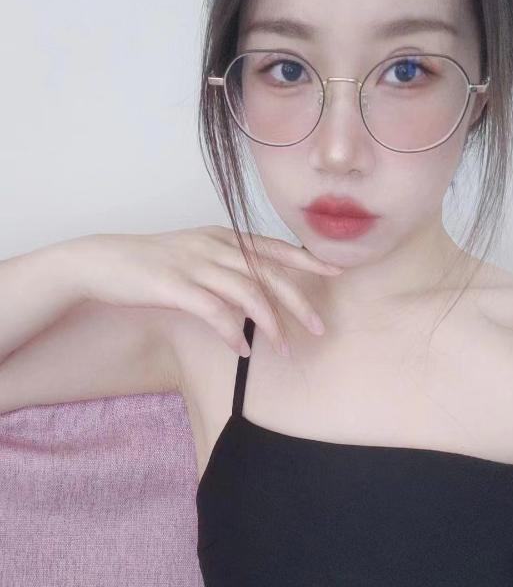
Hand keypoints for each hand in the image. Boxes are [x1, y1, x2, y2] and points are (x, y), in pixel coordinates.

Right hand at [67, 225, 343, 356]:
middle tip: (318, 327)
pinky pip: (214, 311)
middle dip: (298, 301)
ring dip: (269, 324)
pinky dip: (232, 332)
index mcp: (223, 237)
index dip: (306, 260)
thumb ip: (227, 270)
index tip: (335, 272)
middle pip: (268, 273)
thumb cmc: (154, 264)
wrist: (104, 262)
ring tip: (283, 348)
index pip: (274, 248)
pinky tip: (241, 349)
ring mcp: (195, 264)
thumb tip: (257, 296)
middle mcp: (214, 246)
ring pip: (247, 293)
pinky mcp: (174, 285)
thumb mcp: (196, 256)